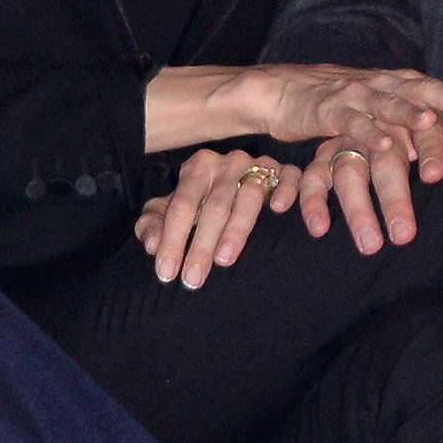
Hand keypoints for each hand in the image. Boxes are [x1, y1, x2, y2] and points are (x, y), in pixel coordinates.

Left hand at [134, 147, 299, 288]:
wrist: (241, 189)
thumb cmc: (203, 205)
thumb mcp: (173, 213)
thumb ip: (154, 224)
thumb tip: (152, 244)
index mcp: (199, 167)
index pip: (182, 204)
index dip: (173, 239)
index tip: (167, 273)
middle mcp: (230, 162)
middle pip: (214, 205)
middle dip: (201, 245)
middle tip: (193, 279)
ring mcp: (260, 165)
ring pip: (249, 196)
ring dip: (236, 229)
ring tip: (224, 260)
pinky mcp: (287, 172)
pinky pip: (290, 178)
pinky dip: (285, 191)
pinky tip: (277, 210)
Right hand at [147, 61, 442, 164]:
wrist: (287, 92)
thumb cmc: (349, 111)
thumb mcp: (391, 118)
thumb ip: (437, 127)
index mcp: (405, 86)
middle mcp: (387, 86)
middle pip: (428, 99)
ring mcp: (360, 96)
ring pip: (391, 113)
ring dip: (412, 124)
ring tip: (433, 139)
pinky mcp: (331, 110)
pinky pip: (352, 126)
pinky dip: (367, 138)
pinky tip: (381, 150)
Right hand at [297, 108, 442, 254]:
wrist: (315, 87)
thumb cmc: (388, 112)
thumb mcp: (432, 115)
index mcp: (413, 95)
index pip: (440, 102)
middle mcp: (382, 101)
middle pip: (399, 139)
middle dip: (411, 175)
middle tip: (423, 208)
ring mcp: (348, 118)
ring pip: (357, 163)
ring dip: (364, 204)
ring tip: (378, 240)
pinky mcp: (317, 139)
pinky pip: (316, 168)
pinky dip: (316, 196)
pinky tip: (323, 227)